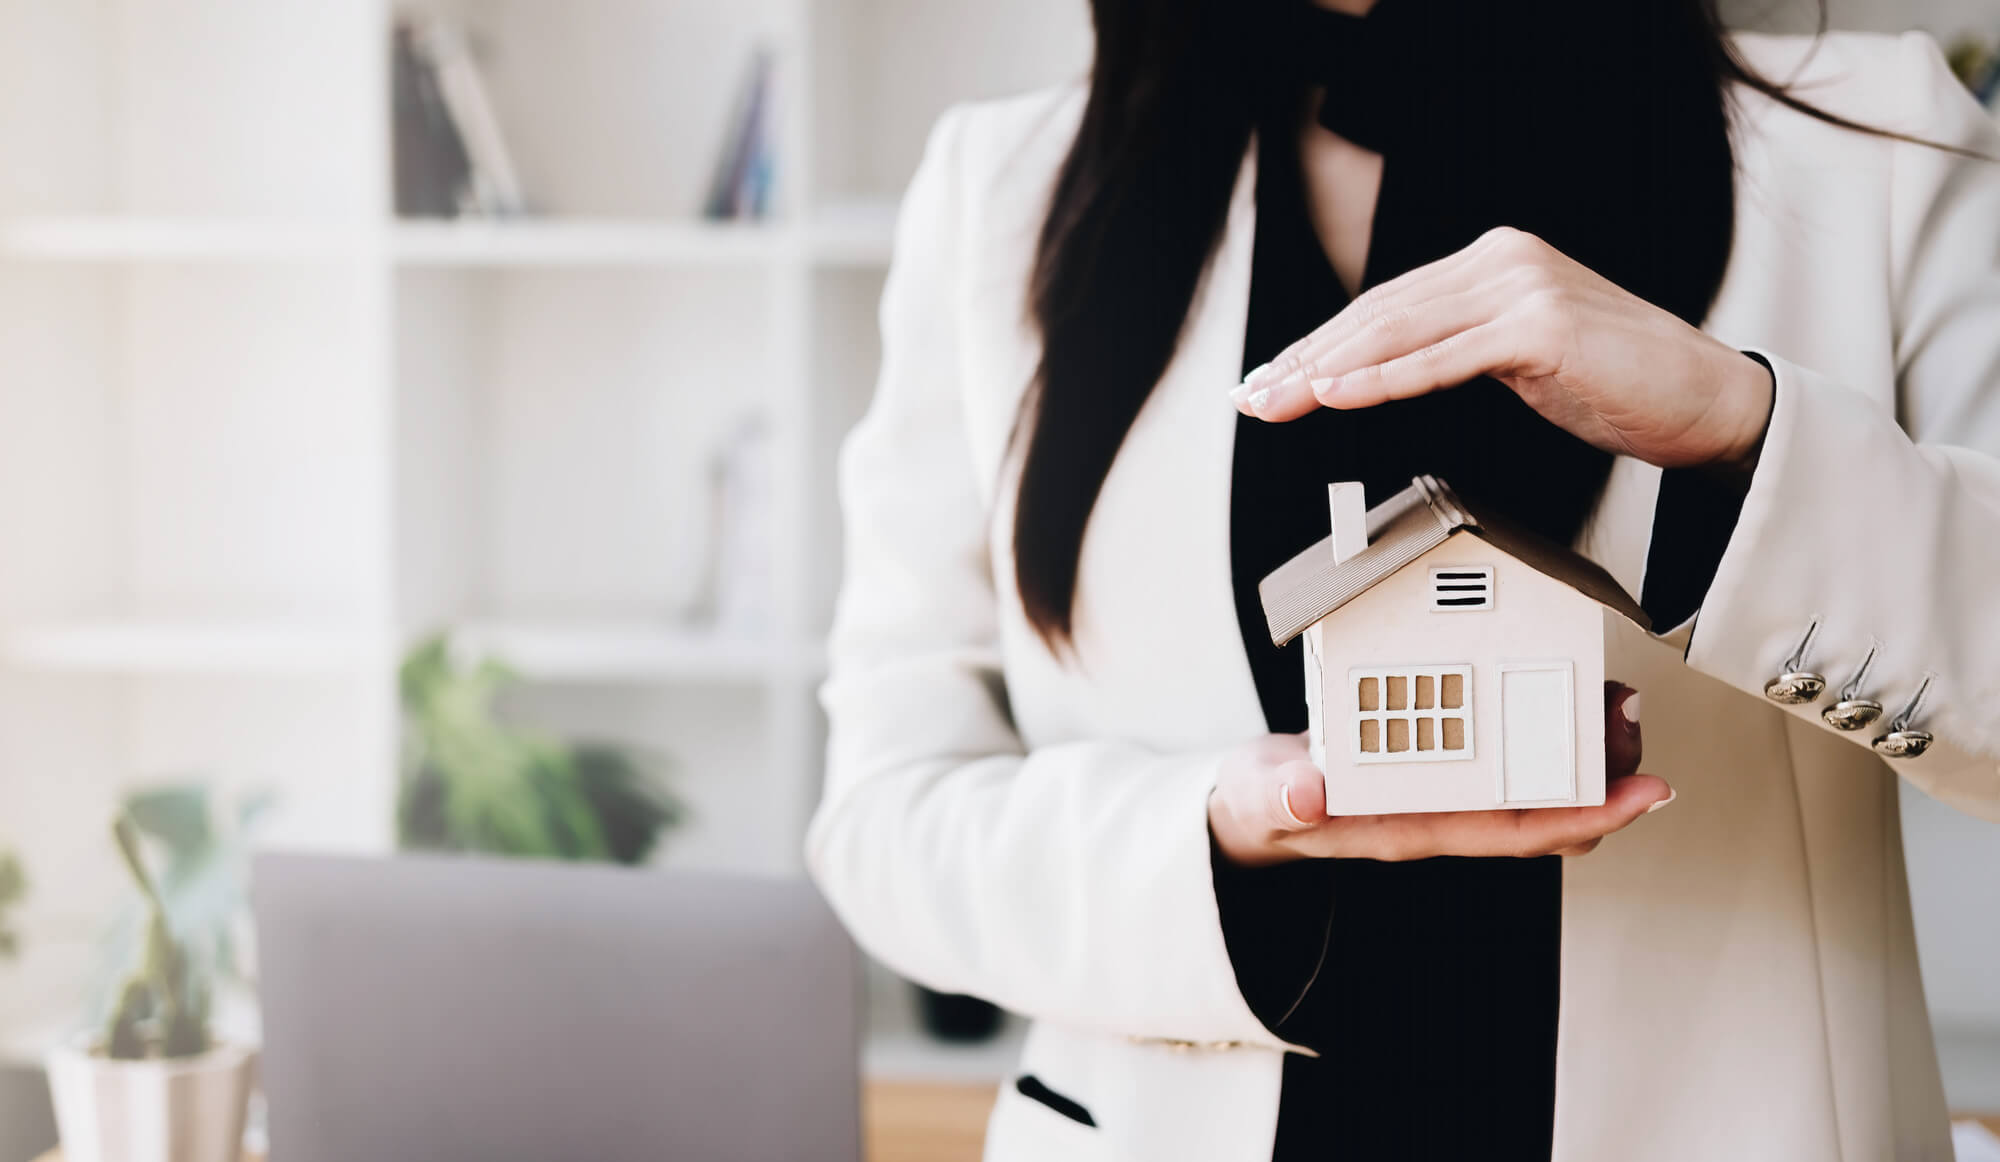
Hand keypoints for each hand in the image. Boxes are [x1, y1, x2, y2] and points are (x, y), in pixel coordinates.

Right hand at [1209, 682, 1667, 866]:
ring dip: (1585, 747)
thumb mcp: (1261, 798)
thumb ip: (1281, 799)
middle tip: (1633, 721)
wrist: (1257, 797)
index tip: (1639, 794)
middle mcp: (1441, 813)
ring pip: (1538, 779)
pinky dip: (1547, 720)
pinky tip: (1565, 690)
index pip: (1510, 831)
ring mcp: (1446, 786)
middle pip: (1546, 807)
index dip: (1583, 815)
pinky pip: (1510, 747)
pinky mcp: (1441, 755)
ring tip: (1616, 702)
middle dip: (1602, 773)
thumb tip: (1307, 796)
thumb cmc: (1266, 801)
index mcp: (1408, 828)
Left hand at [1231, 227, 1774, 471]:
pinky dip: (1387, 377)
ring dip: (1328, 370)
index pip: (1383, 304)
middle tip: (1252, 395)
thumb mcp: (1517, 357)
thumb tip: (1374, 372)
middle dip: (1305, 360)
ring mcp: (1523, 287)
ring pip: (1400, 331)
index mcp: (1491, 263)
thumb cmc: (1617, 383)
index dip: (1316, 344)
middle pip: (1379, 313)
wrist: (1705, 399)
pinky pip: (1447, 357)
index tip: (1267, 378)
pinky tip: (1341, 393)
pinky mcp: (1542, 326)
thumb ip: (1454, 348)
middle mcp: (1501, 261)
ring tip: (1279, 397)